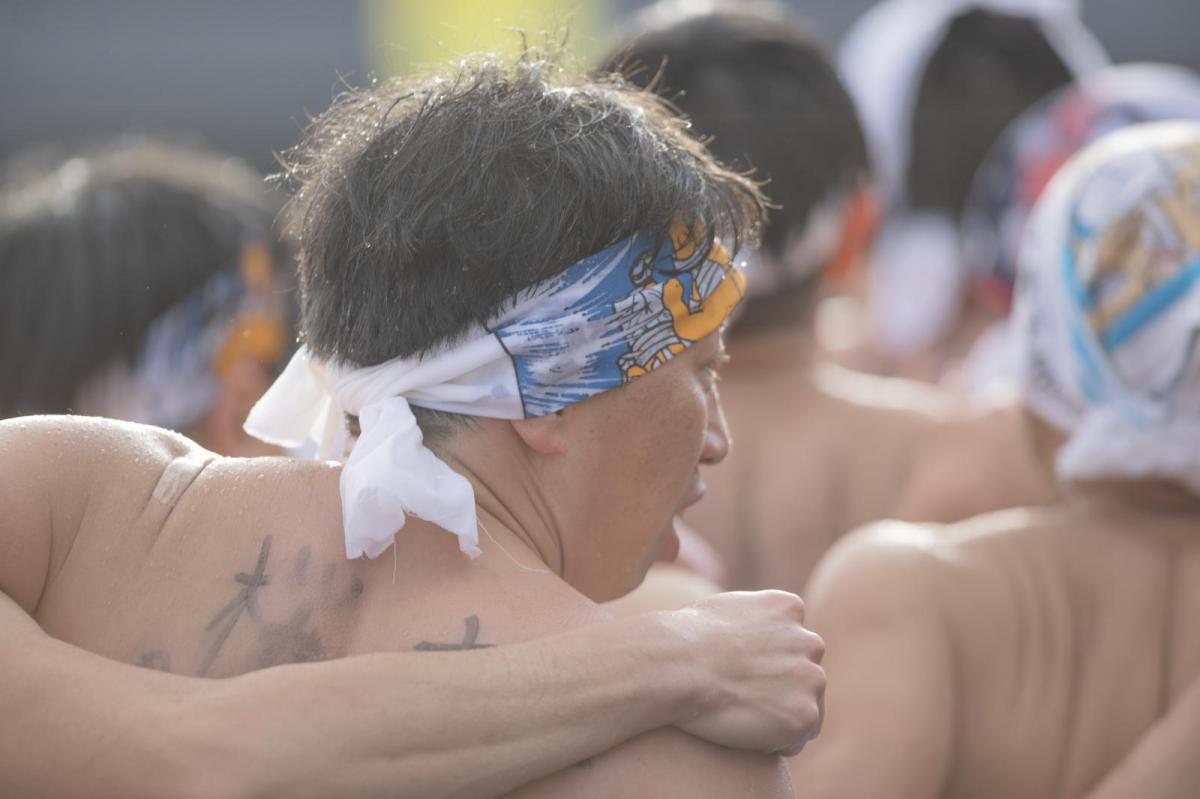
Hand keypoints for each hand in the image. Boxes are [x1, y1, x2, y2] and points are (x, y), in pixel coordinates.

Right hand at [662, 590, 824, 755]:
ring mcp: (811, 678)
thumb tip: (755, 633)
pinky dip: (775, 742)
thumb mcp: (727, 609)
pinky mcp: (804, 715)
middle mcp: (809, 640)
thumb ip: (754, 620)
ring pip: (806, 708)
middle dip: (782, 689)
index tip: (741, 672)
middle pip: (806, 674)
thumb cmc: (685, 640)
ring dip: (781, 716)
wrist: (676, 665)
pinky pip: (796, 740)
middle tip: (741, 699)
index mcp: (789, 609)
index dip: (768, 662)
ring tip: (741, 717)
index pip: (794, 643)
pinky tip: (744, 733)